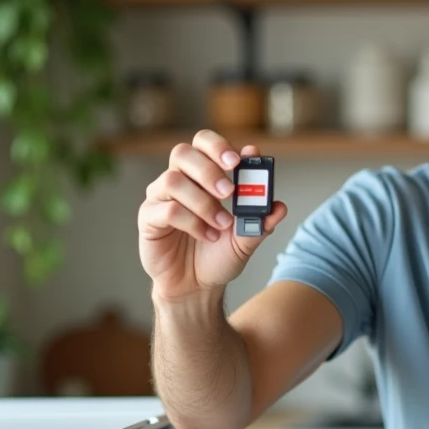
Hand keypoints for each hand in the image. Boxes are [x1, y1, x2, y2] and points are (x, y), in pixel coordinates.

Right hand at [138, 130, 287, 301]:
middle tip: (230, 191)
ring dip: (203, 202)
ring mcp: (160, 197)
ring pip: (173, 180)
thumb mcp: (246, 239)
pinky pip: (167, 210)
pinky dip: (192, 222)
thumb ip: (261, 221)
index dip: (219, 145)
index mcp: (202, 175)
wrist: (197, 285)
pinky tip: (207, 235)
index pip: (203, 143)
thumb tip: (280, 207)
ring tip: (222, 224)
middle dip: (209, 169)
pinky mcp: (149, 218)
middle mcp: (178, 179)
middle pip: (183, 153)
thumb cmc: (217, 255)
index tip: (239, 159)